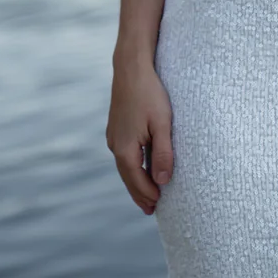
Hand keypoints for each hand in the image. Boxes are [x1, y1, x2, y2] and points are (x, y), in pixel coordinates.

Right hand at [107, 56, 173, 214]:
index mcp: (125, 148)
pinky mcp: (116, 126)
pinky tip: (140, 167)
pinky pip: (124, 154)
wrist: (131, 67)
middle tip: (151, 210)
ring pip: (125, 166)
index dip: (148, 194)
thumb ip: (163, 153)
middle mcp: (115, 145)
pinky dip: (132, 166)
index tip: (158, 207)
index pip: (137, 180)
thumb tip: (163, 181)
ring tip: (147, 194)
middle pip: (128, 177)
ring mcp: (113, 135)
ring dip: (136, 180)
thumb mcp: (162, 124)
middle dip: (140, 193)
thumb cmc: (150, 93)